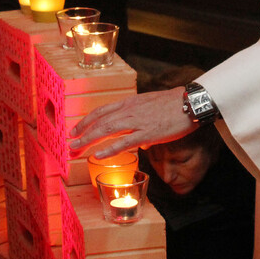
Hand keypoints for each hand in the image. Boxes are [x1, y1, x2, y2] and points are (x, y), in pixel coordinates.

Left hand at [68, 87, 196, 157]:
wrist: (190, 102)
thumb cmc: (174, 105)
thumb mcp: (151, 107)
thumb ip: (141, 120)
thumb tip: (139, 141)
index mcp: (130, 103)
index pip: (101, 111)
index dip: (85, 121)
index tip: (74, 130)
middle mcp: (129, 111)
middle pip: (99, 122)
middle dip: (82, 134)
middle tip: (69, 145)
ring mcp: (138, 121)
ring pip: (106, 130)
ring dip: (89, 141)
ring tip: (76, 150)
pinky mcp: (148, 133)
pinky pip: (124, 142)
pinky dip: (109, 149)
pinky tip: (98, 155)